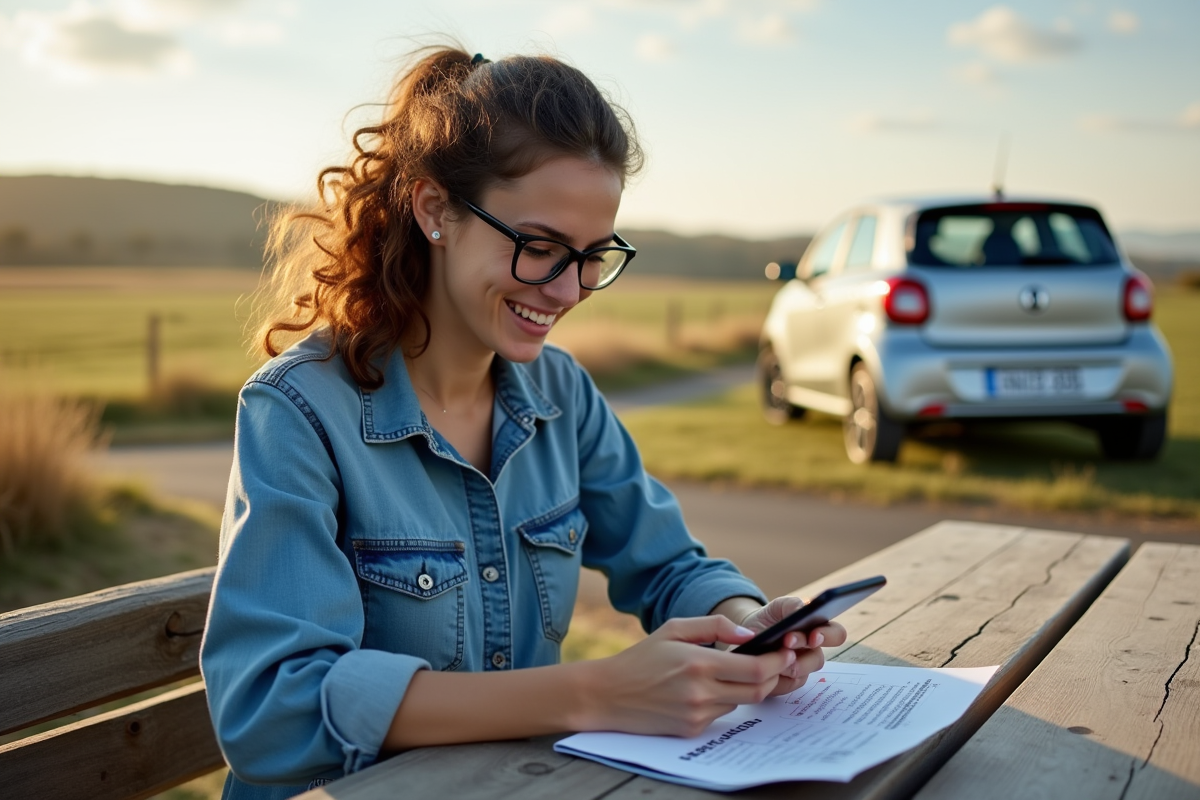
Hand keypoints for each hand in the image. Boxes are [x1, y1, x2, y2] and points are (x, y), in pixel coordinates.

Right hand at [579, 615, 795, 737]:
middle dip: (773, 676)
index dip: (778, 662)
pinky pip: (721, 713)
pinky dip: (723, 700)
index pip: (756, 669)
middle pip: (758, 690)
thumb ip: (715, 626)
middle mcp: (700, 692)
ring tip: (735, 672)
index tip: (786, 652)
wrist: (608, 694)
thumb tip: (750, 635)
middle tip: (774, 663)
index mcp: (698, 663)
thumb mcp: (674, 628)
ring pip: (741, 702)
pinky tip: (707, 689)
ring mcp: (697, 714)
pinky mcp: (691, 729)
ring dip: (746, 687)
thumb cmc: (641, 658)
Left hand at [739, 596, 847, 696]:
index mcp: (818, 630)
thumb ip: (795, 606)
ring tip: (772, 654)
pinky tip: (766, 667)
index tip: (814, 636)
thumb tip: (806, 608)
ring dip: (787, 665)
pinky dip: (775, 676)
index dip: (828, 637)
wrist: (749, 632)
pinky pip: (786, 685)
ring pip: (801, 675)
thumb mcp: (780, 606)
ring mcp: (800, 669)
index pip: (836, 635)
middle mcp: (812, 652)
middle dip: (801, 652)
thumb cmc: (771, 617)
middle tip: (786, 641)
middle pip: (818, 660)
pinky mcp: (787, 682)